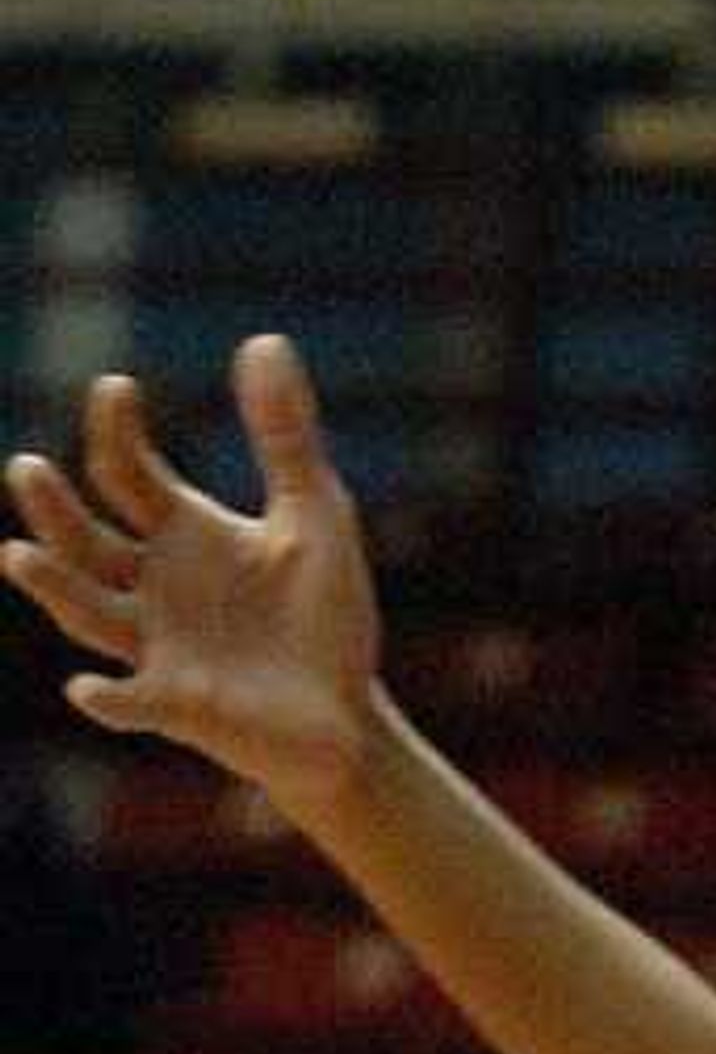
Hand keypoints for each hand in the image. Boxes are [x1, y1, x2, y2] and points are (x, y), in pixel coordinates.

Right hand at [5, 334, 386, 818]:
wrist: (345, 714)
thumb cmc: (321, 616)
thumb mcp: (315, 516)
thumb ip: (286, 437)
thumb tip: (264, 339)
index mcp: (182, 532)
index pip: (126, 472)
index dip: (115, 430)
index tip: (115, 388)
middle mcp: (153, 584)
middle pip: (85, 539)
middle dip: (52, 508)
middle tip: (26, 468)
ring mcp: (157, 645)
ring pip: (87, 612)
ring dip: (53, 586)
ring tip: (17, 554)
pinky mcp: (179, 704)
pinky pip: (131, 701)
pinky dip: (109, 696)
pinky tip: (89, 687)